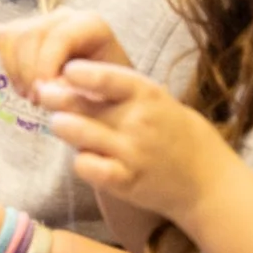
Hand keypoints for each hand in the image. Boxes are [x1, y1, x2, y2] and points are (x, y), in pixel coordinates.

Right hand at [0, 11, 131, 98]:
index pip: (58, 37)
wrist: (105, 94)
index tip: (46, 94)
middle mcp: (63, 16)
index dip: (47, 66)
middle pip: (31, 36)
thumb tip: (50, 91)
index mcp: (89, 24)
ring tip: (29, 95)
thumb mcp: (103, 94)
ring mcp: (39, 23)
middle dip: (30, 72)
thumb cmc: (108, 94)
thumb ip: (79, 91)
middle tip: (38, 101)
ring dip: (15, 71)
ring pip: (13, 38)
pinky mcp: (18, 34)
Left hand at [35, 61, 239, 226]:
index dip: (79, 72)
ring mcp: (131, 152)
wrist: (209, 182)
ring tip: (59, 123)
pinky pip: (85, 166)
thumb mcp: (160, 102)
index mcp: (149, 95)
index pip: (106, 77)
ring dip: (61, 125)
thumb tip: (73, 78)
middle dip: (55, 96)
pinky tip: (84, 158)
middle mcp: (138, 121)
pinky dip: (79, 160)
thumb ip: (122, 93)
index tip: (64, 70)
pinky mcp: (125, 181)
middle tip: (43, 93)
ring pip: (76, 131)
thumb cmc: (177, 135)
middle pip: (81, 104)